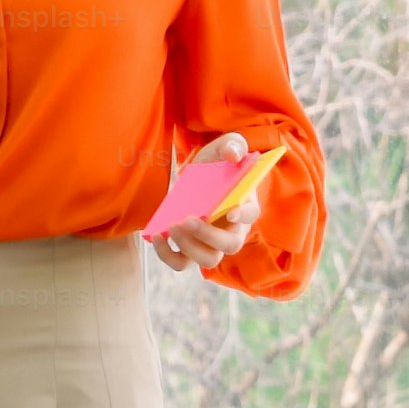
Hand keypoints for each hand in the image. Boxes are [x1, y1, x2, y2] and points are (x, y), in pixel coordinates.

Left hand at [149, 131, 265, 275]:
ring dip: (189, 247)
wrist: (199, 176)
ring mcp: (212, 244)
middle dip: (208, 235)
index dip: (244, 215)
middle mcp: (233, 231)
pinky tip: (157, 236)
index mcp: (246, 205)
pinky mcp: (191, 249)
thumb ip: (233, 145)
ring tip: (172, 226)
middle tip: (186, 219)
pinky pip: (181, 262)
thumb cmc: (218, 163)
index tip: (231, 211)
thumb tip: (232, 154)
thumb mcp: (226, 147)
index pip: (251, 214)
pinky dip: (167, 255)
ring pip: (208, 260)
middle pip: (230, 245)